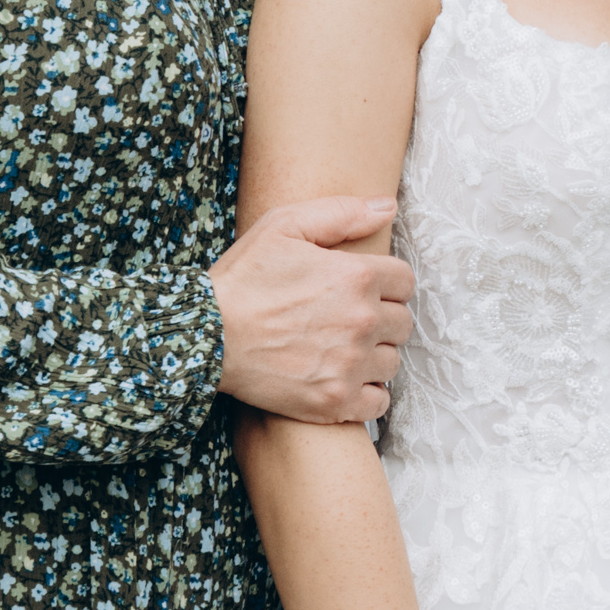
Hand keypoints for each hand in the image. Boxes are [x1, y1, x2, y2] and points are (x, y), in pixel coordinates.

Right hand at [211, 198, 413, 421]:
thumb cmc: (243, 279)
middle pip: (402, 323)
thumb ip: (342, 213)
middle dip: (381, 319)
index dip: (386, 283)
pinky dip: (366, 394)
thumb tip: (388, 206)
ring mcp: (350, 365)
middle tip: (348, 320)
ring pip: (391, 362)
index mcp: (357, 277)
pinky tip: (344, 380)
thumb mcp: (284, 226)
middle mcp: (362, 321)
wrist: (203, 336)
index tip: (365, 290)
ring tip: (343, 350)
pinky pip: (378, 402)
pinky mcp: (335, 402)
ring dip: (374, 356)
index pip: (405, 282)